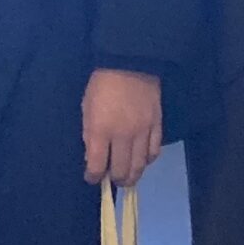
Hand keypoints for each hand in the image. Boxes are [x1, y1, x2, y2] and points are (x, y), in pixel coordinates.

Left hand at [82, 68, 164, 186]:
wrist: (130, 64)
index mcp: (100, 132)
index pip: (97, 167)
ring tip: (128, 177)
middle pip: (121, 171)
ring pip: (140, 165)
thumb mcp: (86, 109)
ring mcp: (142, 132)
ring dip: (133, 175)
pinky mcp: (157, 126)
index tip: (92, 177)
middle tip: (112, 180)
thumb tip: (93, 156)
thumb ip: (90, 135)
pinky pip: (154, 151)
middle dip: (114, 180)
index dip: (93, 177)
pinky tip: (143, 160)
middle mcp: (122, 137)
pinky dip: (148, 160)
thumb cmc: (101, 85)